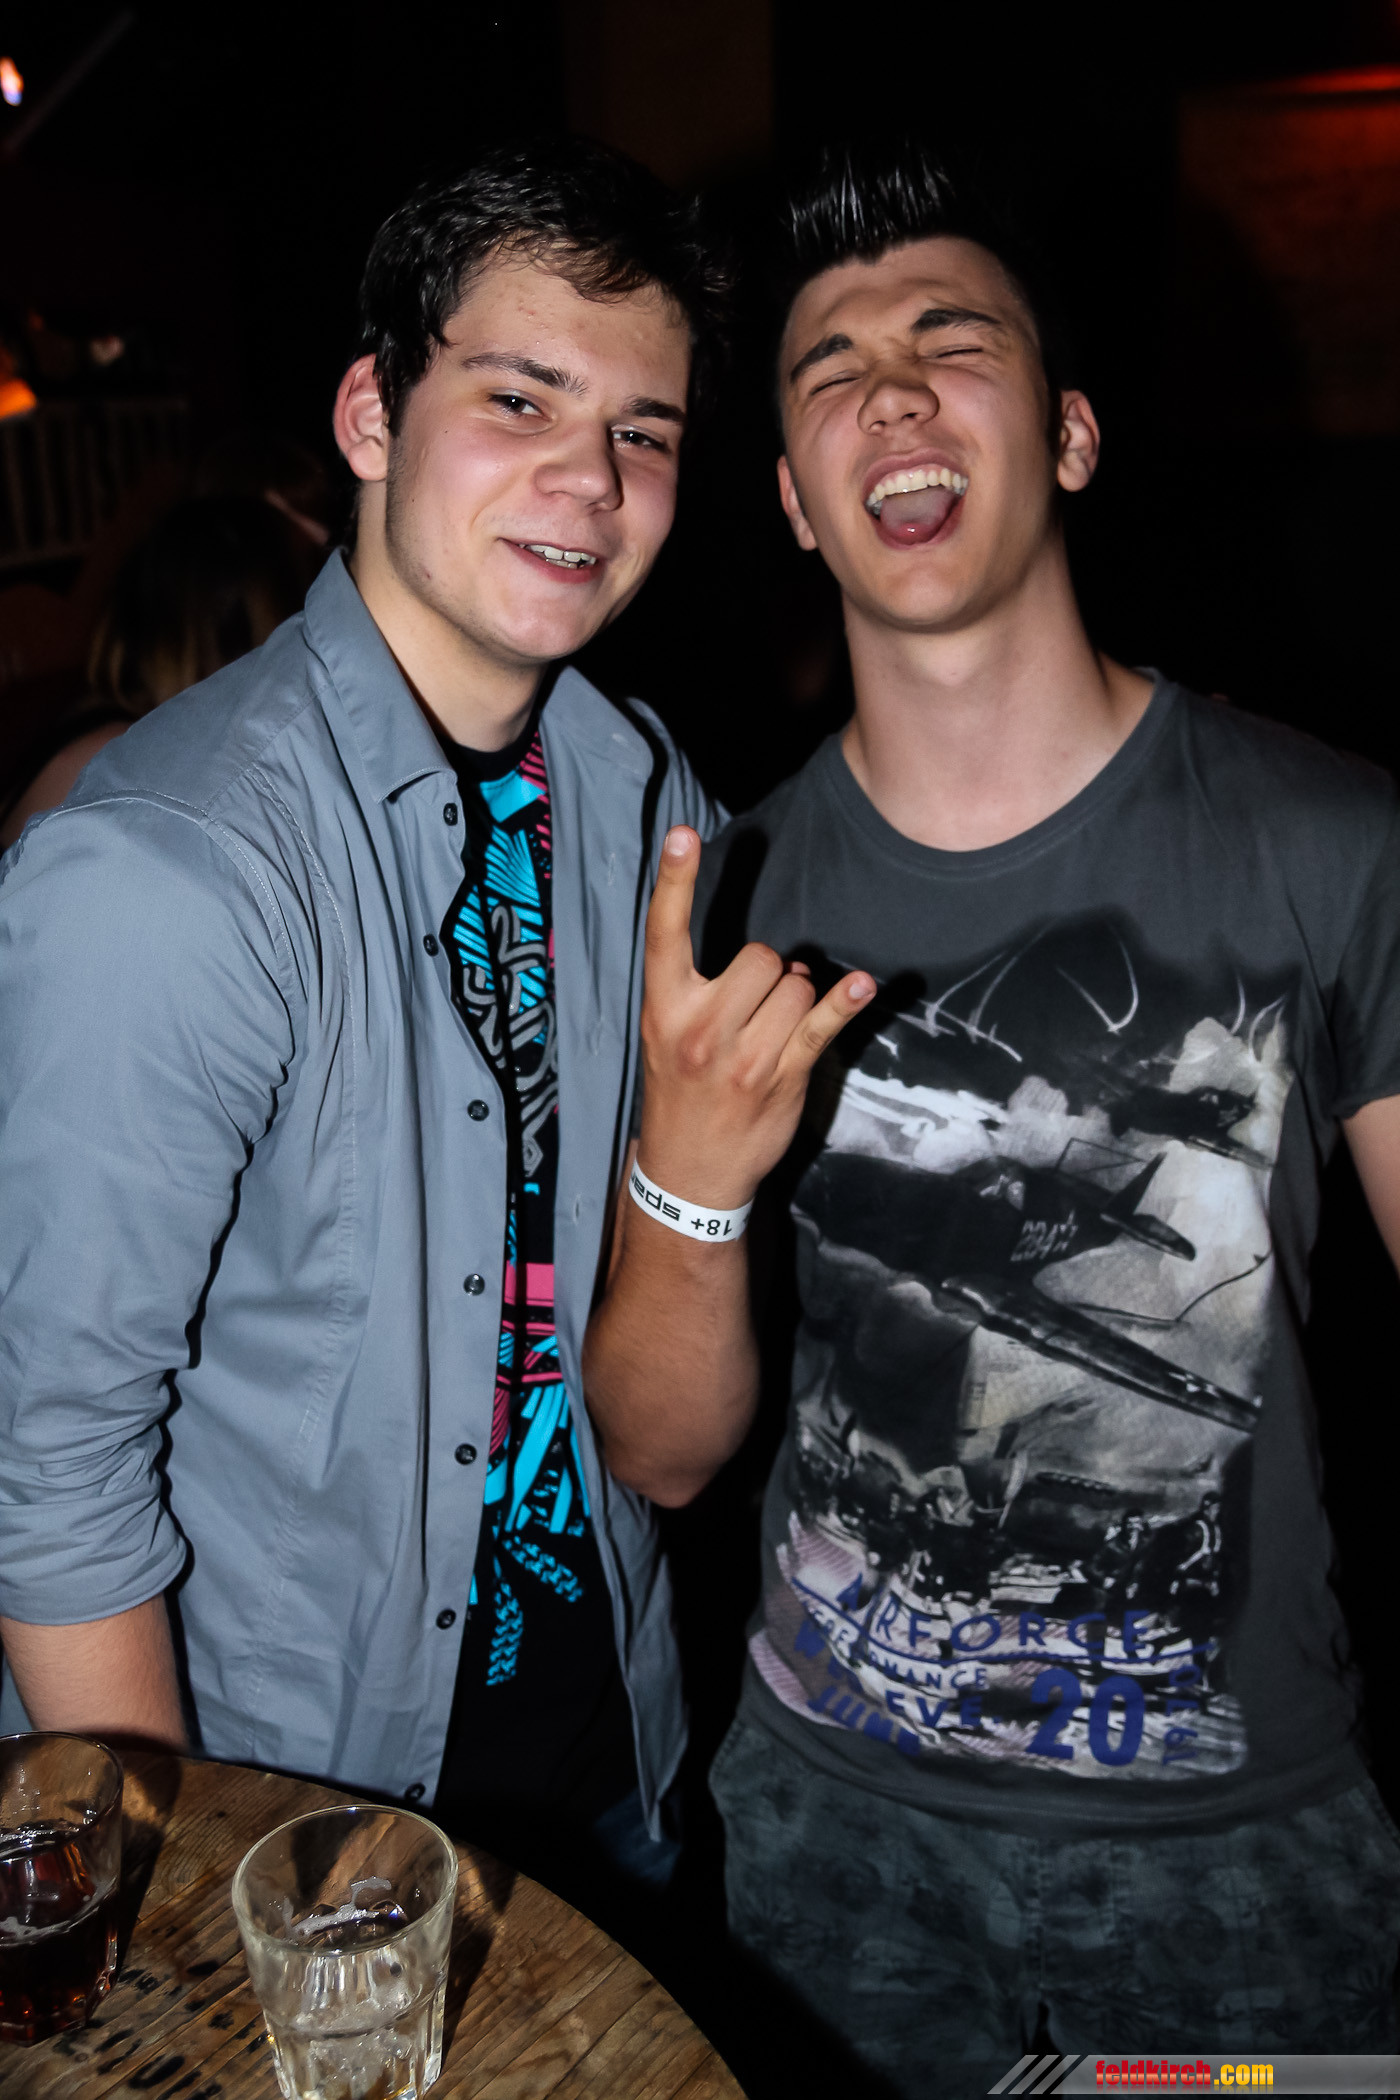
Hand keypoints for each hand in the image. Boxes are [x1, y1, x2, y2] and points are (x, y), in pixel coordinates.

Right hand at [636, 826, 873, 1211]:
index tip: (683, 834)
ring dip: (797, 999)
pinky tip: (861, 985)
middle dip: (769, 972)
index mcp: (664, 1007)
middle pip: (758, 956)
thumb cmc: (682, 1091)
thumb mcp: (669, 1033)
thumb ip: (705, 989)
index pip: (664, 932)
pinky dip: (845, 1002)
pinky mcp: (779, 1077)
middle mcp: (698, 1027)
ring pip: (794, 987)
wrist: (688, 1172)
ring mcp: (740, 1056)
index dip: (676, 880)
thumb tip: (782, 964)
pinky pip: (819, 1026)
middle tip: (756, 1008)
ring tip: (773, 1032)